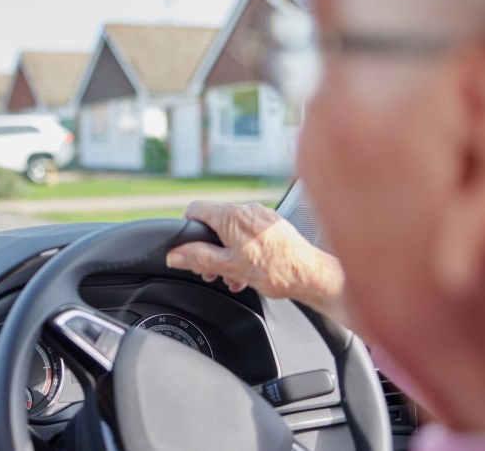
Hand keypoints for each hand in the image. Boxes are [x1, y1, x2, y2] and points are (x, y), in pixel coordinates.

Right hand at [167, 201, 348, 322]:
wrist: (310, 275)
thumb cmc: (275, 270)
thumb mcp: (228, 267)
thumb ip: (198, 258)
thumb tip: (174, 254)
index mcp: (231, 217)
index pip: (195, 209)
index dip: (186, 228)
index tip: (187, 246)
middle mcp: (247, 210)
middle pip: (214, 222)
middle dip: (208, 247)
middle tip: (210, 270)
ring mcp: (262, 216)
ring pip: (233, 230)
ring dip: (226, 252)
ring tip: (231, 275)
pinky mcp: (274, 225)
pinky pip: (250, 233)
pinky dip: (243, 249)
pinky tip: (248, 271)